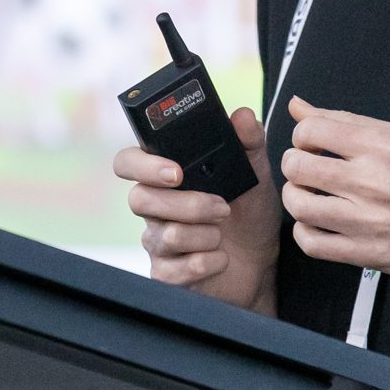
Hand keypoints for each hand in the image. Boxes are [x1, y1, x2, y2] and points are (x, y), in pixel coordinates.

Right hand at [112, 105, 281, 310]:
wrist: (261, 263)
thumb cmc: (249, 214)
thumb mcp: (257, 174)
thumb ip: (249, 143)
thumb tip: (242, 116)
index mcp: (166, 177)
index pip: (128, 163)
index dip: (142, 165)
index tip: (176, 172)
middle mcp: (155, 208)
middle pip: (140, 200)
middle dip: (187, 204)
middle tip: (222, 207)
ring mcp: (158, 242)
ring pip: (164, 234)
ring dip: (203, 233)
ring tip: (223, 232)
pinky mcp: (167, 274)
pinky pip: (173, 270)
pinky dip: (206, 262)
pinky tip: (222, 258)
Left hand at [278, 96, 389, 281]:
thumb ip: (346, 121)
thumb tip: (296, 106)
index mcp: (383, 145)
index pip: (310, 131)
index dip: (302, 137)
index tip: (312, 146)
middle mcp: (373, 180)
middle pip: (298, 166)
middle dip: (294, 165)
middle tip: (307, 170)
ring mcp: (370, 220)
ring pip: (299, 204)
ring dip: (296, 197)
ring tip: (310, 195)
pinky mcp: (369, 253)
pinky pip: (311, 243)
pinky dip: (305, 231)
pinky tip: (319, 222)